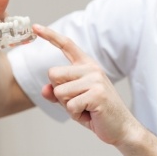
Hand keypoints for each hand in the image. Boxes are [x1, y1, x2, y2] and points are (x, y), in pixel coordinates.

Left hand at [33, 24, 139, 145]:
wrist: (121, 128)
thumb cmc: (97, 113)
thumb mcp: (73, 101)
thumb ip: (57, 93)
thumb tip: (44, 89)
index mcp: (87, 66)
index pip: (67, 45)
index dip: (50, 35)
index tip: (35, 27)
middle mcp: (91, 68)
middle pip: (53, 74)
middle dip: (59, 93)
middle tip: (78, 102)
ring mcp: (95, 80)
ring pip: (59, 92)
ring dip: (68, 106)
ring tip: (85, 109)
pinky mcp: (97, 94)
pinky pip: (70, 106)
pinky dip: (76, 115)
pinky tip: (90, 114)